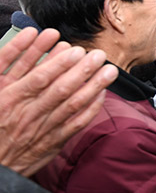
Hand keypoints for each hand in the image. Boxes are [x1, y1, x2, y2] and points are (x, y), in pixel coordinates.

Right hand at [0, 28, 118, 175]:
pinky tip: (102, 94)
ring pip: (73, 105)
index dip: (60, 63)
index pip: (40, 78)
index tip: (76, 50)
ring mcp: (43, 129)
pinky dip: (91, 108)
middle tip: (99, 55)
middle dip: (83, 70)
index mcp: (10, 100)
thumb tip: (24, 52)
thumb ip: (8, 76)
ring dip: (94, 86)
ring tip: (109, 71)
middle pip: (61, 89)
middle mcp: (29, 114)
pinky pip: (77, 124)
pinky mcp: (53, 142)